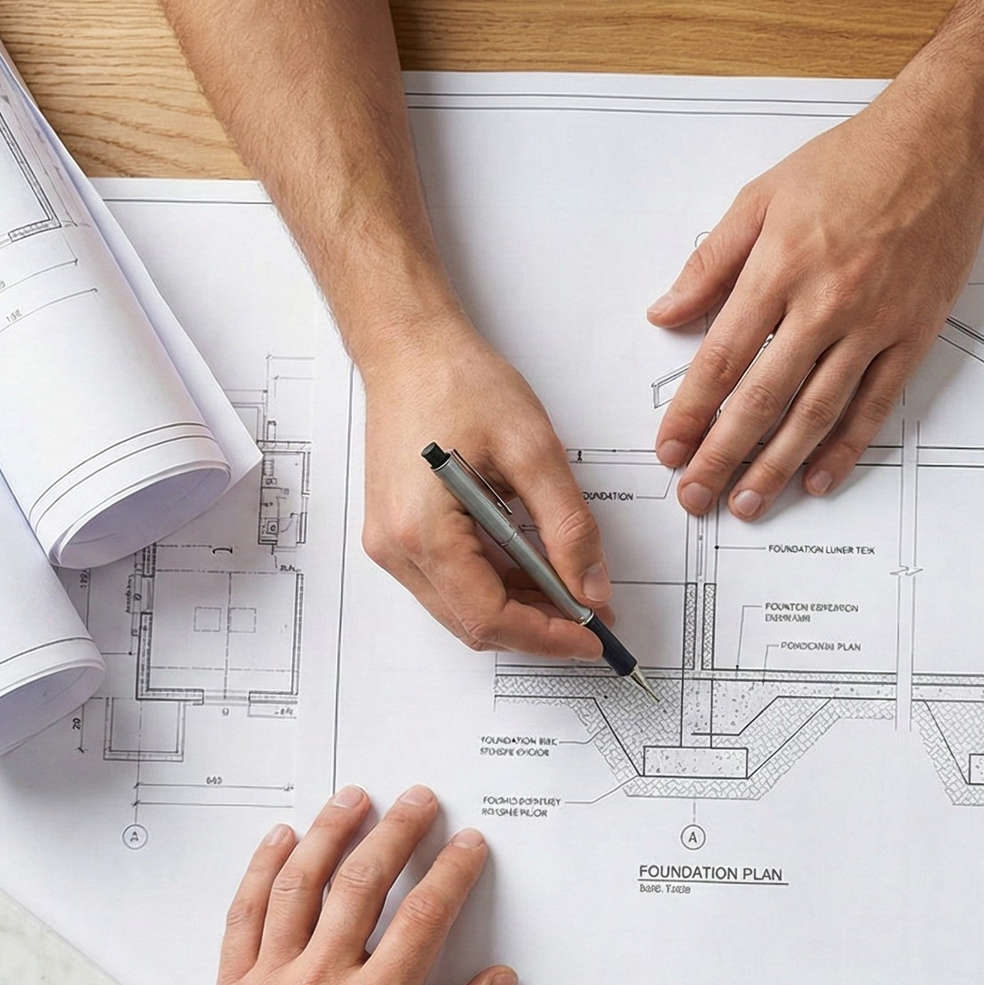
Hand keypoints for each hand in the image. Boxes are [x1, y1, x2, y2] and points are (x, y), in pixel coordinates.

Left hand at [114, 786, 516, 984]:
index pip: (423, 918)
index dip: (451, 872)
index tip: (467, 847)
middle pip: (361, 883)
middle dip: (396, 833)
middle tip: (417, 802)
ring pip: (297, 886)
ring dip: (328, 833)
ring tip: (352, 800)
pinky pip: (242, 916)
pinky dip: (260, 871)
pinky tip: (279, 843)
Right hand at [360, 321, 611, 659]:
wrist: (408, 347)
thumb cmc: (457, 382)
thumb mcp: (532, 450)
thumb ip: (567, 526)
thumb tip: (591, 587)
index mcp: (422, 532)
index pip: (489, 617)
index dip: (546, 637)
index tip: (593, 636)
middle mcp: (396, 549)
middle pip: (473, 624)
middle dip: (538, 629)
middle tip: (593, 616)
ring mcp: (391, 545)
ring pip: (462, 609)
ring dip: (519, 609)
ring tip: (571, 591)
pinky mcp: (397, 535)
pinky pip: (451, 583)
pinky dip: (496, 586)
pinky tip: (534, 569)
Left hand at [647, 90, 983, 518]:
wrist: (939, 147)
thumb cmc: (849, 165)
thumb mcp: (761, 197)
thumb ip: (710, 263)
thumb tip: (666, 313)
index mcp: (779, 267)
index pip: (722, 357)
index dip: (691, 411)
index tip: (669, 448)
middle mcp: (825, 303)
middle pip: (763, 398)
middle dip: (723, 455)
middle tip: (695, 496)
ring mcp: (873, 324)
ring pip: (817, 413)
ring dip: (777, 465)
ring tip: (748, 502)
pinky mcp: (912, 335)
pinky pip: (875, 405)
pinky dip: (846, 448)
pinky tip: (819, 477)